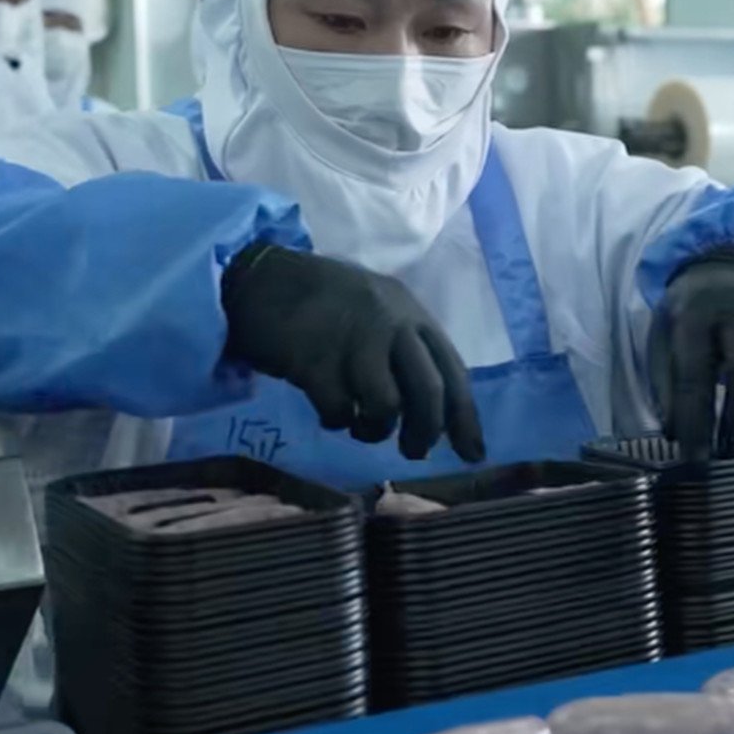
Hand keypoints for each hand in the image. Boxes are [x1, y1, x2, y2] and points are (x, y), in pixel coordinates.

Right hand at [221, 243, 485, 462]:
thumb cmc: (322, 302)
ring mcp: (352, 339)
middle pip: (428, 392)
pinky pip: (340, 410)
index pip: (452, 370)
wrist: (260, 280)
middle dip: (425, 432)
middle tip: (414, 453)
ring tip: (360, 426)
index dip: (465, 417)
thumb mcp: (376, 311)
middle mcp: (390, 322)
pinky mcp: (315, 359)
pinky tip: (330, 412)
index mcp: (410, 311)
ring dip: (375, 430)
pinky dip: (337, 420)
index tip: (473, 454)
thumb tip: (432, 415)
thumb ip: (404, 350)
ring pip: (386, 406)